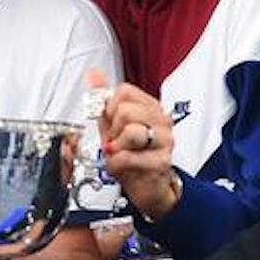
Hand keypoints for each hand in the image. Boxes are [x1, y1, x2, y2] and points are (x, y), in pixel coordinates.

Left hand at [100, 83, 180, 220]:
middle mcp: (161, 121)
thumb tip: (94, 74)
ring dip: (116, 147)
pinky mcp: (162, 161)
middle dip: (113, 130)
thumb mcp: (112, 124)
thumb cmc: (132, 154)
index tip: (113, 123)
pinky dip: (117, 164)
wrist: (147, 185)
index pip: (124, 92)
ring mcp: (164, 140)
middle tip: (118, 142)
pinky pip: (128, 157)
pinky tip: (123, 165)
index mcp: (150, 107)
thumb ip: (103, 99)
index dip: (110, 108)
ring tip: (121, 152)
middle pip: (125, 111)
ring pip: (130, 132)